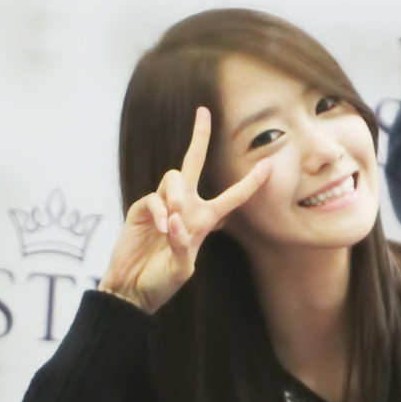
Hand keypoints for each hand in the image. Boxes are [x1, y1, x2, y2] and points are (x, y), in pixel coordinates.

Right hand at [98, 107, 270, 313]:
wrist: (131, 289)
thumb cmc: (160, 283)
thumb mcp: (182, 270)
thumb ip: (183, 247)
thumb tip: (177, 220)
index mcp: (203, 222)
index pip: (231, 197)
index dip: (250, 183)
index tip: (269, 165)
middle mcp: (184, 208)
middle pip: (192, 163)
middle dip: (199, 137)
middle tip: (203, 112)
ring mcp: (162, 206)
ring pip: (173, 178)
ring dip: (176, 196)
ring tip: (173, 222)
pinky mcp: (142, 210)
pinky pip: (154, 198)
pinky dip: (161, 211)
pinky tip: (163, 228)